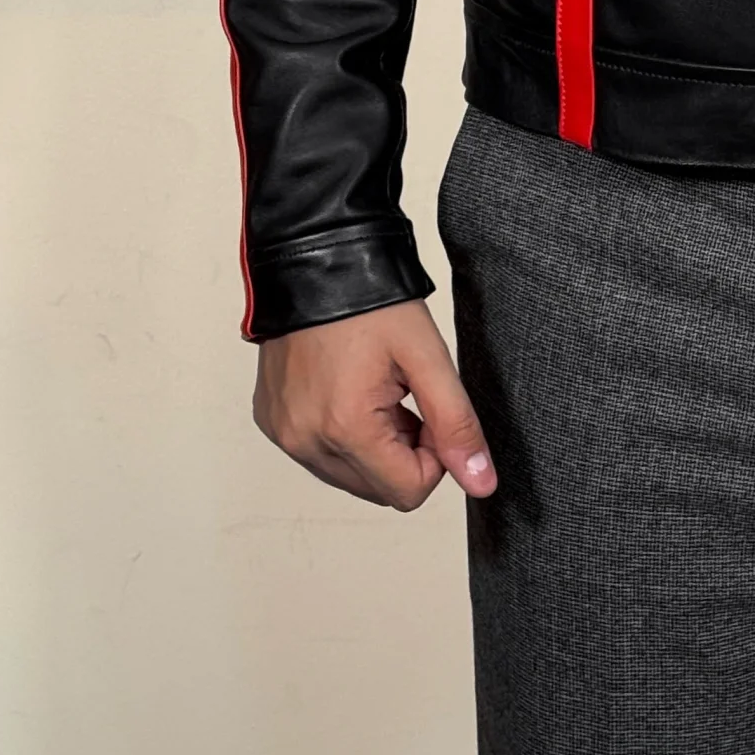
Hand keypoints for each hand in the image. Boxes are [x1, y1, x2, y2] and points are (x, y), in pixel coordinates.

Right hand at [252, 299, 498, 510]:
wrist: (315, 261)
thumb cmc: (372, 303)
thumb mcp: (428, 357)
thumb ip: (457, 424)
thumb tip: (482, 483)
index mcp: (346, 429)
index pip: (409, 492)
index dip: (435, 457)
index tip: (431, 412)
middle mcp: (306, 441)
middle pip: (380, 490)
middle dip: (405, 452)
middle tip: (406, 396)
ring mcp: (284, 434)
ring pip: (351, 477)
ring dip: (375, 446)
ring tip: (377, 389)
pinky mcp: (273, 423)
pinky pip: (320, 455)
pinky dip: (344, 435)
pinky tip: (349, 389)